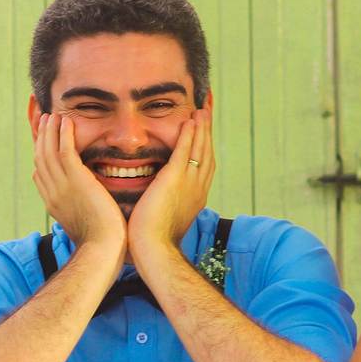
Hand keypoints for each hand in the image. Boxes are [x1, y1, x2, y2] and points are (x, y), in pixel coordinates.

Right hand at [32, 112, 125, 273]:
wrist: (103, 248)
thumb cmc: (102, 243)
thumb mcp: (85, 225)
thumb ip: (82, 212)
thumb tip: (85, 208)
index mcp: (53, 204)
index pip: (40, 175)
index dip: (40, 157)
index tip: (43, 143)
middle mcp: (52, 193)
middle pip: (40, 159)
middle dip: (41, 138)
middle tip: (44, 121)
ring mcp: (61, 186)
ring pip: (49, 151)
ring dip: (50, 131)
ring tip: (53, 116)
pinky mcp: (76, 180)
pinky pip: (64, 151)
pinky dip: (63, 134)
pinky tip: (66, 121)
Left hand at [127, 108, 214, 269]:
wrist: (155, 250)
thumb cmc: (153, 243)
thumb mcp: (163, 221)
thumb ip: (163, 207)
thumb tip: (155, 204)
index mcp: (195, 199)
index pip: (204, 168)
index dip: (204, 150)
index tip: (203, 136)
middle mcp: (198, 189)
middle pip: (207, 155)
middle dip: (207, 134)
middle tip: (207, 115)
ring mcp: (189, 183)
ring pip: (200, 149)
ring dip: (201, 128)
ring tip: (202, 111)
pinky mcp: (176, 178)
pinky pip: (186, 150)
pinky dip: (190, 134)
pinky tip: (190, 120)